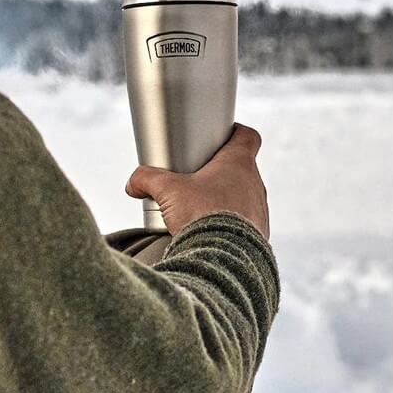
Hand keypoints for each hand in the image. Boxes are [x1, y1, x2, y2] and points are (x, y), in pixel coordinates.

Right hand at [125, 123, 269, 238]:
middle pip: (241, 168)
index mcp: (238, 164)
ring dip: (224, 199)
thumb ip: (147, 179)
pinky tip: (208, 231)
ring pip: (243, 197)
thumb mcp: (167, 191)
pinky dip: (228, 224)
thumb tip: (133, 184)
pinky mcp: (257, 236)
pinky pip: (244, 224)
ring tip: (200, 208)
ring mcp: (259, 211)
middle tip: (196, 177)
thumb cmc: (201, 216)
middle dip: (219, 171)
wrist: (222, 260)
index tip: (220, 136)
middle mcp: (254, 185)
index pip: (247, 136)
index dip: (235, 132)